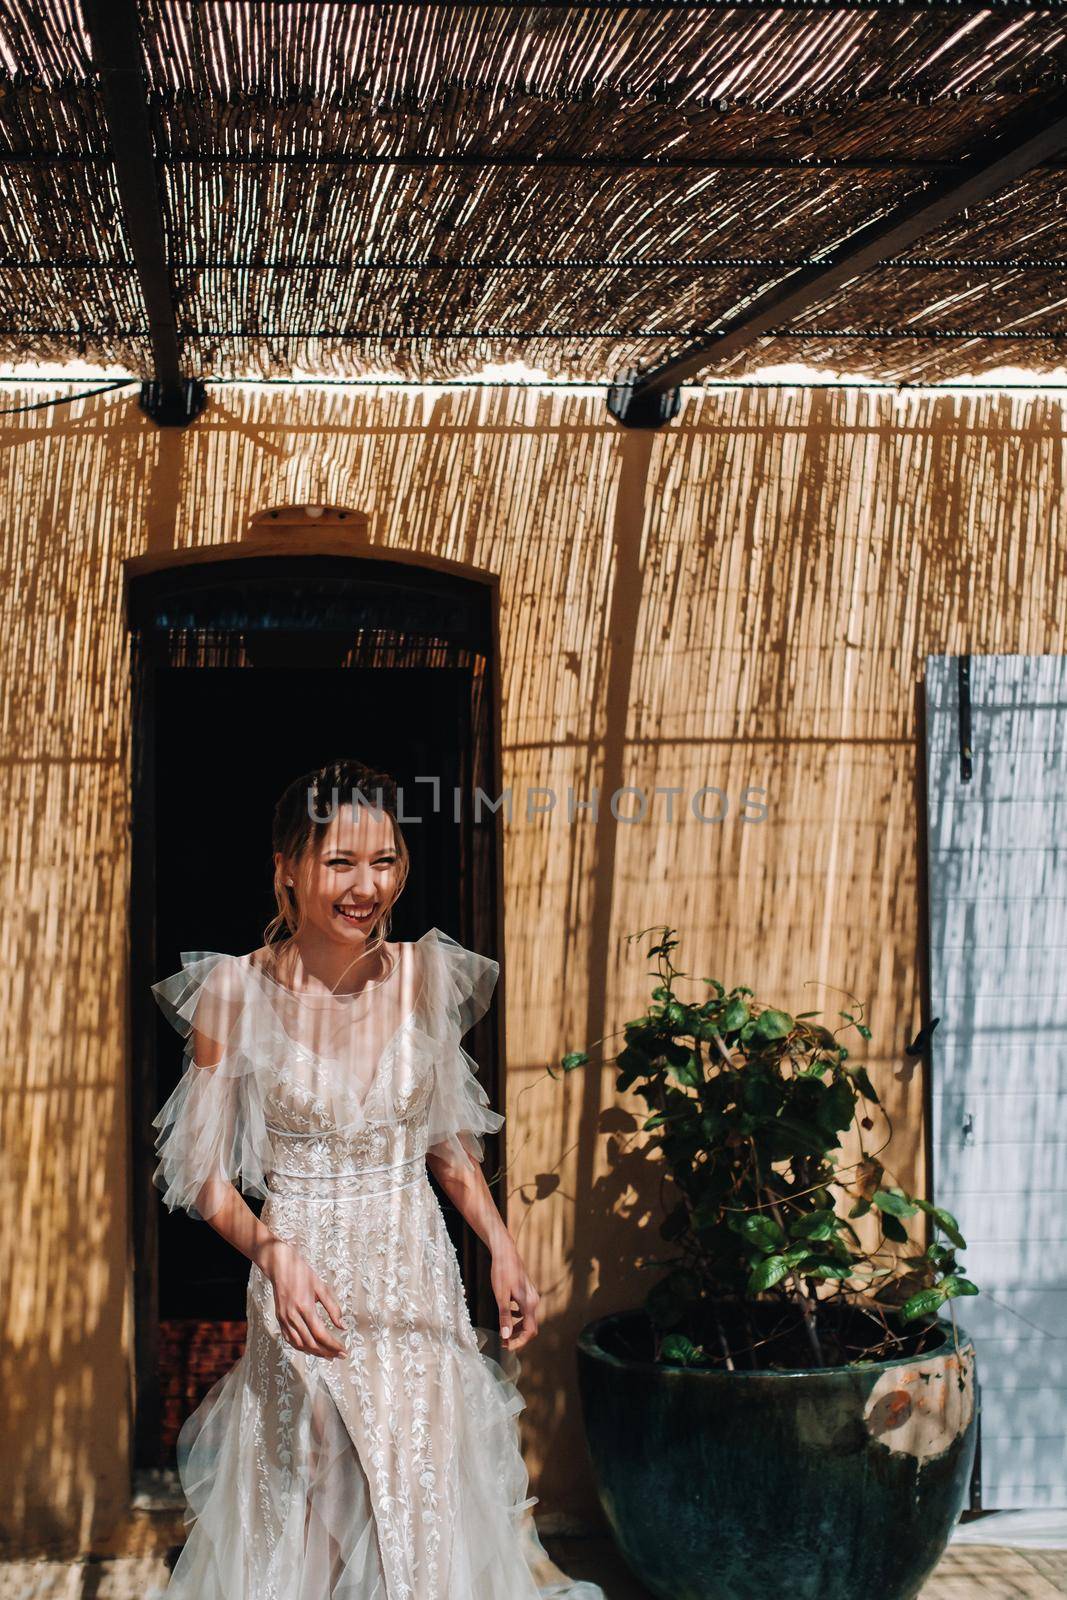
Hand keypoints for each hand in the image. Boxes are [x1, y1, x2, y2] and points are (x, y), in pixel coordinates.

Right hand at [257, 1239, 346, 1359]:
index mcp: (305, 1307)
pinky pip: (290, 1340)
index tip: (344, 1350)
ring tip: (328, 1355)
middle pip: (311, 1343)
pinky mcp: (279, 1320)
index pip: (321, 1334)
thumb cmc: (302, 1273)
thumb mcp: (321, 1287)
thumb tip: (342, 1326)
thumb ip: (333, 1308)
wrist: (280, 1266)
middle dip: (326, 1352)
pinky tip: (311, 1348)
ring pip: (300, 1345)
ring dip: (314, 1353)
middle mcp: (293, 1316)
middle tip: (339, 1355)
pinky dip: (301, 1347)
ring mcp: (284, 1320)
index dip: (333, 1345)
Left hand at [491, 1243, 539, 1352]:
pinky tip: (507, 1314)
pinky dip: (518, 1317)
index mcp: (529, 1304)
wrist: (506, 1253)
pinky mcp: (528, 1292)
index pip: (530, 1331)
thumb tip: (506, 1336)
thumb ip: (504, 1317)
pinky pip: (526, 1310)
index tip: (506, 1346)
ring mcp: (532, 1296)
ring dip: (518, 1328)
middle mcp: (534, 1301)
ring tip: (504, 1332)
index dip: (519, 1342)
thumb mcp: (500, 1296)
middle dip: (518, 1337)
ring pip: (528, 1319)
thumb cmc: (502, 1272)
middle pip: (531, 1327)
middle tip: (504, 1342)